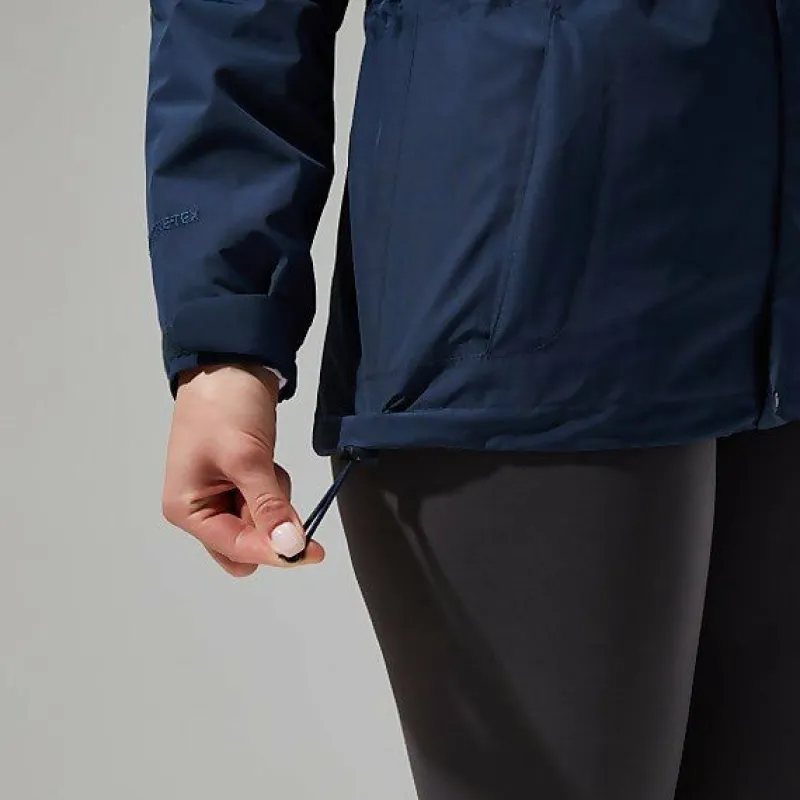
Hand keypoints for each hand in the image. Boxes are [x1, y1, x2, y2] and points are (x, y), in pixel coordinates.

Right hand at [161, 363, 324, 575]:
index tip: (311, 550)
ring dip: (274, 503)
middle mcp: (200, 509)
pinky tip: (268, 461)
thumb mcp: (246, 459)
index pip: (235, 548)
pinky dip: (274, 489)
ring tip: (267, 464)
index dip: (274, 551)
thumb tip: (289, 546)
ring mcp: (220, 496)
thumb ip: (269, 507)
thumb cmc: (224, 407)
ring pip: (260, 525)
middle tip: (282, 496)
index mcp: (186, 509)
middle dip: (269, 527)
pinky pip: (265, 504)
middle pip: (245, 545)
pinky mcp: (240, 481)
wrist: (230, 363)